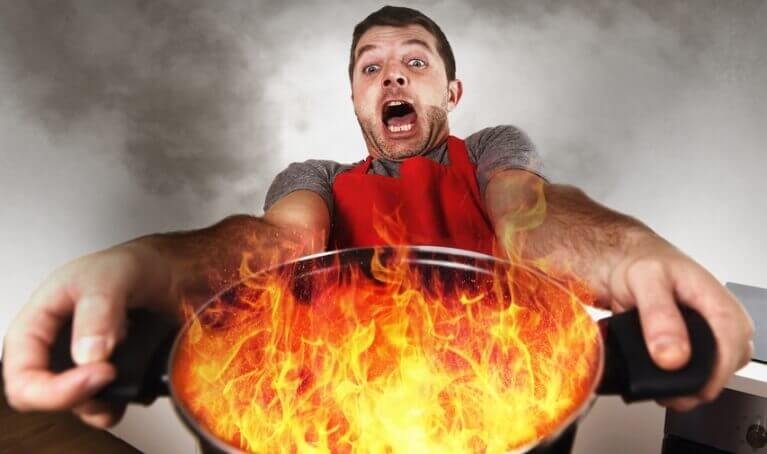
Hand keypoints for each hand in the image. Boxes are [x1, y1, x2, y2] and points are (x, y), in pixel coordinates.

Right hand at [2, 245, 169, 427]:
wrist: (172, 270)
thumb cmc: (133, 265)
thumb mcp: (111, 276)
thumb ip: (99, 310)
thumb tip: (89, 354)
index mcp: (39, 322)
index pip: (21, 374)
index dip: (51, 387)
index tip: (98, 373)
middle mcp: (58, 348)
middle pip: (46, 397)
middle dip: (80, 397)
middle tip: (113, 377)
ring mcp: (85, 364)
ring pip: (80, 405)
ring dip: (104, 404)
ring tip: (129, 379)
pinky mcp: (114, 373)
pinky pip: (109, 404)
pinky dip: (125, 403)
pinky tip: (140, 384)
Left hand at [606, 234, 753, 410]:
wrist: (630, 260)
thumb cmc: (643, 263)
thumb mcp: (645, 280)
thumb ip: (658, 315)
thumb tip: (673, 355)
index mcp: (720, 305)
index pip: (732, 350)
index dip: (711, 376)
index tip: (685, 391)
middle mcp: (723, 324)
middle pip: (724, 370)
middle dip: (694, 385)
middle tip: (657, 385)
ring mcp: (711, 338)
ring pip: (711, 376)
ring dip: (684, 385)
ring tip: (652, 379)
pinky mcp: (696, 347)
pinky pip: (694, 374)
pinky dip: (675, 379)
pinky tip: (654, 374)